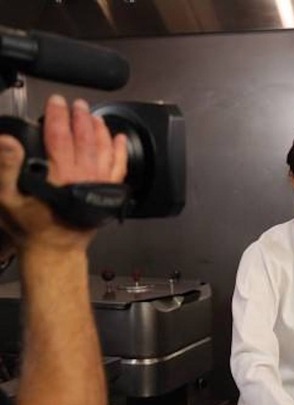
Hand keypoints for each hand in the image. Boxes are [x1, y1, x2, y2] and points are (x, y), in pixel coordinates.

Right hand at [0, 94, 126, 252]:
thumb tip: (7, 141)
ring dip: (100, 130)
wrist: (54, 251)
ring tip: (94, 116)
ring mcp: (99, 184)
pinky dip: (120, 152)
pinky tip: (118, 140)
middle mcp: (83, 176)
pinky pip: (118, 167)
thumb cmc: (30, 227)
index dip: (57, 116)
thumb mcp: (7, 197)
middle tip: (77, 104)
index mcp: (60, 175)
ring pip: (104, 150)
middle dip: (80, 117)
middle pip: (84, 139)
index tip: (56, 102)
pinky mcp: (108, 192)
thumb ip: (6, 168)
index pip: (60, 136)